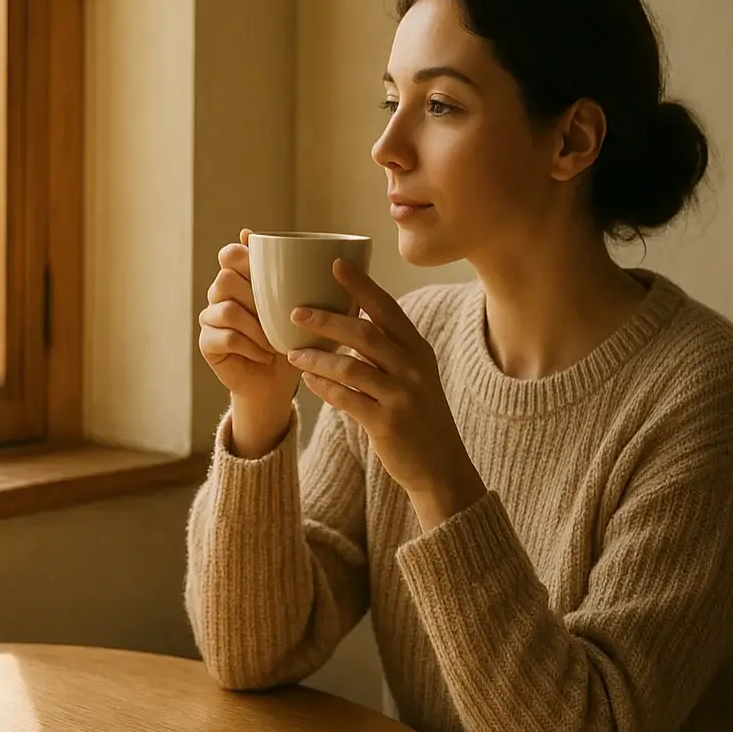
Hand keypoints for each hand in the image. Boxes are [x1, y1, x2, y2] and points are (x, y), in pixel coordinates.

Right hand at [198, 229, 302, 455]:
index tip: (270, 276)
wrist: (277, 382)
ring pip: (227, 309)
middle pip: (226, 279)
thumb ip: (299, 278)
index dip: (245, 258)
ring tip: (275, 342)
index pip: (230, 254)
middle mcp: (220, 294)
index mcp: (240, 277)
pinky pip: (226, 337)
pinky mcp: (207, 343)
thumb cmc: (292, 339)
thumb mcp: (302, 306)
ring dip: (257, 327)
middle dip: (256, 297)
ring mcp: (210, 318)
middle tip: (278, 315)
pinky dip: (251, 347)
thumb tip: (322, 254)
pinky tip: (266, 354)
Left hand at [289, 259, 487, 530]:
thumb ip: (388, 350)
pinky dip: (324, 388)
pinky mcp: (387, 424)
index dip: (362, 285)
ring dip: (317, 357)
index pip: (388, 309)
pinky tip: (307, 380)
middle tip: (296, 310)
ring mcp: (401, 396)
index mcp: (419, 350)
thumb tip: (348, 320)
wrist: (441, 467)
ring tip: (292, 351)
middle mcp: (413, 369)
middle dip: (328, 319)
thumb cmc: (420, 417)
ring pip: (351, 367)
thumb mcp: (414, 376)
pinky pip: (347, 399)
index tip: (335, 263)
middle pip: (365, 333)